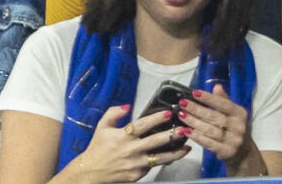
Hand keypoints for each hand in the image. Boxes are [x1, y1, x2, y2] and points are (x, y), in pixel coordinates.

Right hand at [71, 104, 189, 182]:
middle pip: (155, 142)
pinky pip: (153, 166)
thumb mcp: (102, 125)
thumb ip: (114, 112)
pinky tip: (173, 155)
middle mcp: (131, 150)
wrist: (93, 171)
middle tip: (184, 129)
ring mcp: (136, 164)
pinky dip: (164, 160)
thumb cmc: (99, 146)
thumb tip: (128, 106)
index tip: (168, 113)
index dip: (156, 119)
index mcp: (123, 136)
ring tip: (187, 147)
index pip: (142, 125)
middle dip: (171, 135)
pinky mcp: (138, 175)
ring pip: (159, 158)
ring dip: (175, 152)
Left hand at [177, 85, 266, 176]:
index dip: (208, 98)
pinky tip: (186, 130)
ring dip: (193, 122)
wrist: (242, 152)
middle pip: (214, 117)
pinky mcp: (225, 152)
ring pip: (209, 130)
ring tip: (181, 115)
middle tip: (182, 103)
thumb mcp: (231, 112)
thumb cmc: (232, 126)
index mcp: (239, 113)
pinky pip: (208, 143)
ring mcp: (233, 141)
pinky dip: (196, 136)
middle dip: (196, 109)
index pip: (223, 104)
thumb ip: (223, 99)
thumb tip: (216, 86)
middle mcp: (238, 127)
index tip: (194, 93)